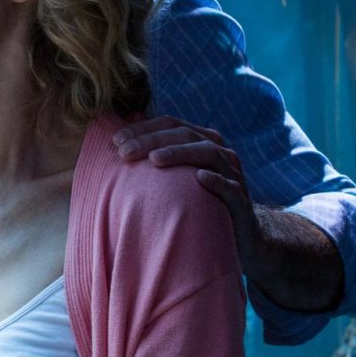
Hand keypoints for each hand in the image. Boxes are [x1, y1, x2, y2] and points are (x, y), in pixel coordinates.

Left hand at [113, 115, 261, 257]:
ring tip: (154, 159)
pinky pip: (230, 186)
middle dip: (153, 140)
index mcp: (201, 141)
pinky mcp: (240, 199)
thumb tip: (123, 127)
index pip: (171, 124)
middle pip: (185, 135)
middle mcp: (218, 152)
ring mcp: (232, 174)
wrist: (239, 232)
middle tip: (124, 152)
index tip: (114, 141)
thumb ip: (153, 152)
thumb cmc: (197, 200)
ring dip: (180, 153)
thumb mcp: (175, 175)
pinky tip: (199, 178)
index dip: (143, 129)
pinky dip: (216, 179)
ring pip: (209, 153)